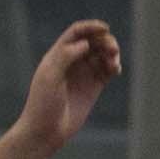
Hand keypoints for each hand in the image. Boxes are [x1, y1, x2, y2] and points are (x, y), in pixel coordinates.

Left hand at [18, 18, 124, 147]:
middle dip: (105, 41)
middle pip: (93, 41)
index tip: (105, 28)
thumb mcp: (50, 77)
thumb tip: (85, 43)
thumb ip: (65, 56)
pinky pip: (107, 70)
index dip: (91, 27)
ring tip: (114, 62)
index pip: (77, 33)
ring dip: (111, 53)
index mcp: (58, 55)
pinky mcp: (93, 87)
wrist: (45, 131)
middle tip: (112, 50)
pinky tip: (116, 69)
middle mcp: (72, 62)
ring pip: (102, 55)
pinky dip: (114, 66)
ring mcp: (83, 74)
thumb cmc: (43, 104)